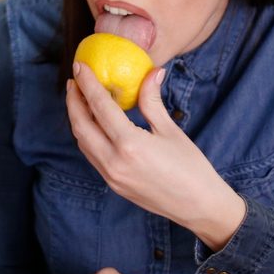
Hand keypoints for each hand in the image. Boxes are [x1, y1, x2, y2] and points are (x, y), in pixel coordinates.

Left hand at [67, 63, 245, 248]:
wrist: (199, 207)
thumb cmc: (191, 167)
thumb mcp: (170, 130)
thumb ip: (152, 100)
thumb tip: (152, 71)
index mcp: (130, 145)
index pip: (100, 107)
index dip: (87, 83)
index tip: (80, 66)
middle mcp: (114, 162)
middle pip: (81, 125)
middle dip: (73, 100)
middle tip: (74, 80)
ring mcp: (111, 176)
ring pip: (83, 142)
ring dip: (78, 118)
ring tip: (81, 98)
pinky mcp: (112, 184)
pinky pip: (92, 155)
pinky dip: (87, 135)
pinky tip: (94, 123)